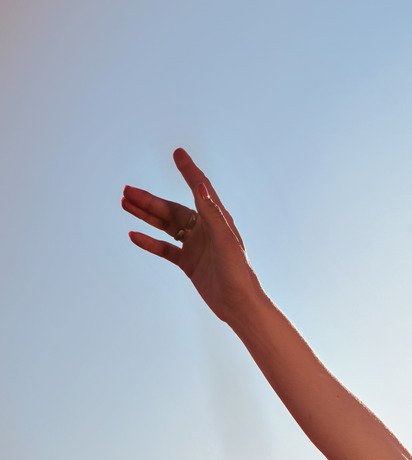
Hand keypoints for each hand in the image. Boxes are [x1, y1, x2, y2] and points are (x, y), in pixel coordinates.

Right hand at [123, 148, 265, 323]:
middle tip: (127, 190)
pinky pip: (165, 249)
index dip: (189, 171)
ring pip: (166, 225)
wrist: (239, 305)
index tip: (178, 153)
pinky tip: (133, 234)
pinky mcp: (189, 263)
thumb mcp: (225, 240)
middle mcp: (206, 230)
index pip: (201, 189)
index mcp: (218, 220)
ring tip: (124, 203)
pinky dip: (149, 242)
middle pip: (173, 209)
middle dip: (150, 200)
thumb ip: (212, 213)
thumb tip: (201, 186)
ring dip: (146, 215)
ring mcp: (196, 246)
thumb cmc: (238, 272)